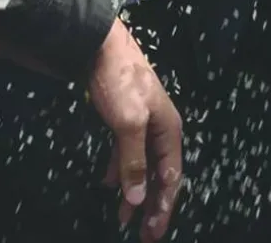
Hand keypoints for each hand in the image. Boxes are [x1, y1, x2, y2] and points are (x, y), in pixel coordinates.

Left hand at [91, 21, 182, 240]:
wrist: (100, 46)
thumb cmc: (120, 81)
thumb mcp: (128, 122)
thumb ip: (133, 161)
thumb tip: (136, 198)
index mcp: (169, 131)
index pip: (170, 177)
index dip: (163, 206)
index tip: (153, 231)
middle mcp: (161, 130)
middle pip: (159, 175)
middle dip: (151, 206)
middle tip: (143, 234)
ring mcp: (143, 124)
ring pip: (142, 167)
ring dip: (133, 192)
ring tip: (123, 219)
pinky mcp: (125, 120)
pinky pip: (127, 154)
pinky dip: (120, 171)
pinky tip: (109, 185)